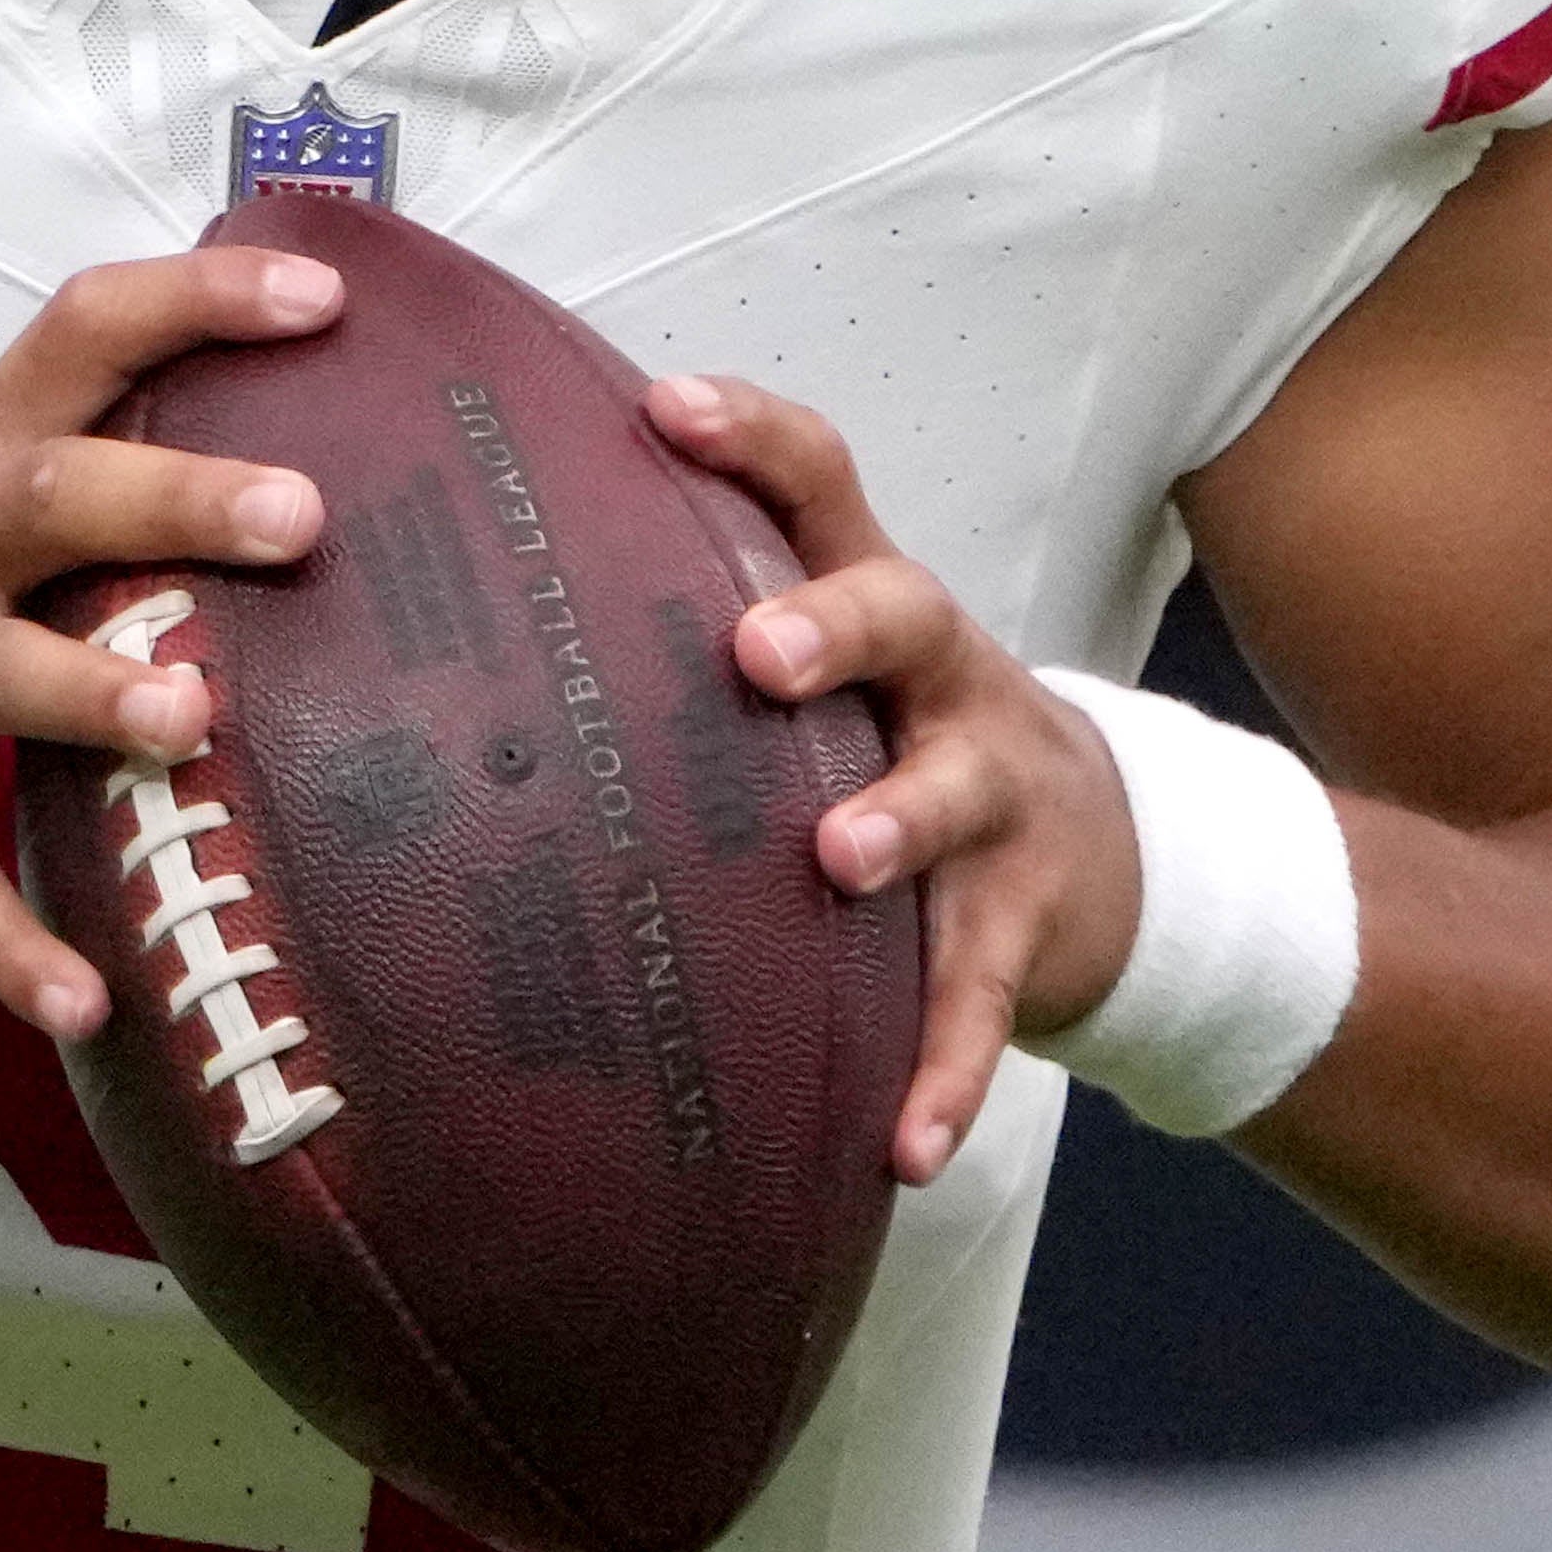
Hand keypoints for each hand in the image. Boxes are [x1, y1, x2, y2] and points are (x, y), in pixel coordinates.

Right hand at [0, 246, 340, 1038]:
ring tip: (190, 716)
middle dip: (170, 500)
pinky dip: (10, 943)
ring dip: (92, 692)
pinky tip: (87, 1001)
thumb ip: (71, 476)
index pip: (79, 337)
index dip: (194, 305)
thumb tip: (280, 457)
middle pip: (44, 496)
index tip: (321, 292)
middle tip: (299, 514)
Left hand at [655, 375, 1139, 1185]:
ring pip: (953, 795)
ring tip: (835, 859)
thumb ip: (696, 621)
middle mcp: (939, 685)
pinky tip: (903, 1145)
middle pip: (905, 614)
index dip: (751, 438)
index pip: (820, 486)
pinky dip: (944, 1071)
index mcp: (871, 607)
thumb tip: (456, 603)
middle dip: (832, 626)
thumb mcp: (830, 666)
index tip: (663, 407)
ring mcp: (993, 801)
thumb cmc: (891, 740)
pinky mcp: (1019, 926)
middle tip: (755, 651)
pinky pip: (979, 1000)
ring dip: (897, 819)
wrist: (1094, 851)